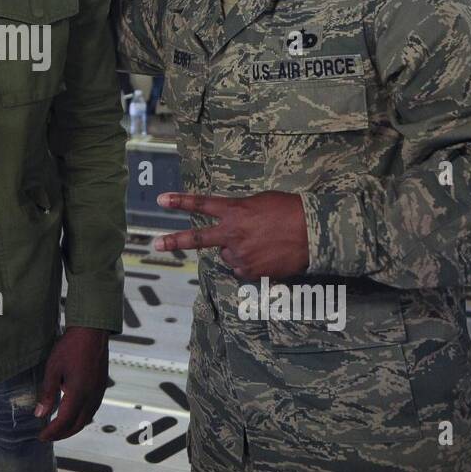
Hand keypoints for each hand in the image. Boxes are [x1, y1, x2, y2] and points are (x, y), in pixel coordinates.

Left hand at [35, 326, 108, 441]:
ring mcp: (98, 393)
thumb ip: (47, 394)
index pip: (64, 422)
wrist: (91, 333)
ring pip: (86, 419)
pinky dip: (81, 418)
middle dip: (62, 434)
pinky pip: (92, 410)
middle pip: (77, 425)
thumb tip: (40, 414)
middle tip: (48, 436)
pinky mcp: (101, 387)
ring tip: (58, 428)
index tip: (41, 436)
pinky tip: (73, 414)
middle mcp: (91, 397)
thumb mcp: (53, 369)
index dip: (52, 432)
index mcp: (78, 394)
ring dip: (72, 427)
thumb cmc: (70, 348)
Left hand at [153, 191, 309, 279]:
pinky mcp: (252, 272)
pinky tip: (267, 256)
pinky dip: (251, 265)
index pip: (202, 204)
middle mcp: (233, 234)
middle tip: (156, 244)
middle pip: (198, 239)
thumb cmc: (290, 211)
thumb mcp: (260, 202)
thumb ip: (239, 212)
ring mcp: (241, 254)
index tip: (161, 200)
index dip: (180, 202)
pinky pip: (243, 270)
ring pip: (229, 256)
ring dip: (239, 252)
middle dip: (174, 241)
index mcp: (235, 211)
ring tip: (262, 244)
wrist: (314, 232)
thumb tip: (230, 224)